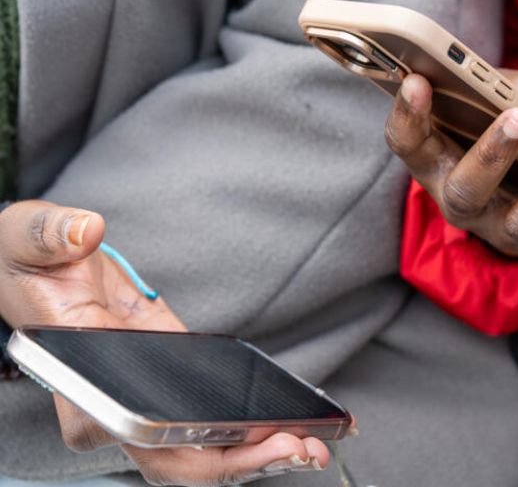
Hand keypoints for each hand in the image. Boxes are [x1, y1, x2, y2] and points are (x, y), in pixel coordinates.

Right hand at [0, 201, 328, 483]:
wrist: (47, 266)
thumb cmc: (30, 262)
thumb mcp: (31, 237)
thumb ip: (52, 234)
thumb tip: (83, 231)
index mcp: (80, 382)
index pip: (130, 433)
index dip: (182, 448)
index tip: (230, 439)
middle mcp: (115, 407)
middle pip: (178, 457)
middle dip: (239, 461)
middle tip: (298, 449)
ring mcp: (148, 399)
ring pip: (201, 447)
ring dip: (256, 452)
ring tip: (313, 444)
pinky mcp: (176, 380)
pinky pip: (213, 417)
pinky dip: (254, 427)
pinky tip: (297, 422)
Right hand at [384, 70, 517, 261]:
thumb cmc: (500, 130)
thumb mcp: (491, 103)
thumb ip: (505, 89)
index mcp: (437, 163)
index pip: (407, 143)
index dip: (409, 115)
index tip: (419, 81)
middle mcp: (464, 205)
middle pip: (467, 193)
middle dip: (495, 153)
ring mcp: (505, 231)